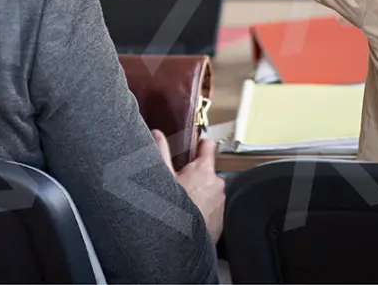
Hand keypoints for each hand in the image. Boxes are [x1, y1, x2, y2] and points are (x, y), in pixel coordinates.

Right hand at [153, 129, 225, 243]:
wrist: (180, 244)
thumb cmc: (172, 209)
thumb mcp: (162, 176)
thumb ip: (161, 151)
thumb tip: (157, 134)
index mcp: (204, 170)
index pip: (208, 146)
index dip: (200, 145)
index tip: (194, 147)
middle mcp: (217, 184)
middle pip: (207, 171)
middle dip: (196, 175)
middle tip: (180, 183)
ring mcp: (220, 203)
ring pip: (210, 191)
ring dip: (201, 193)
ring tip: (184, 202)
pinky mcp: (221, 220)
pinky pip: (213, 208)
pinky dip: (204, 209)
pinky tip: (190, 215)